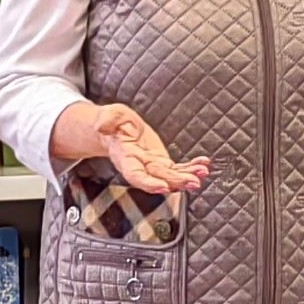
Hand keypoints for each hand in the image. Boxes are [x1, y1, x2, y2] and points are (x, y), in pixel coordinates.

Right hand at [87, 103, 211, 196]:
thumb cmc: (113, 123)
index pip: (136, 175)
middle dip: (177, 182)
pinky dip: (191, 168)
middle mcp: (140, 166)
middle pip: (159, 178)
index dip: (149, 183)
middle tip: (193, 181)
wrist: (118, 129)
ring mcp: (153, 166)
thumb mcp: (109, 116)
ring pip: (172, 177)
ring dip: (188, 177)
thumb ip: (106, 120)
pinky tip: (203, 166)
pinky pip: (178, 169)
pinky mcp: (162, 163)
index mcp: (125, 158)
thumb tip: (101, 126)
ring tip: (202, 173)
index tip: (163, 187)